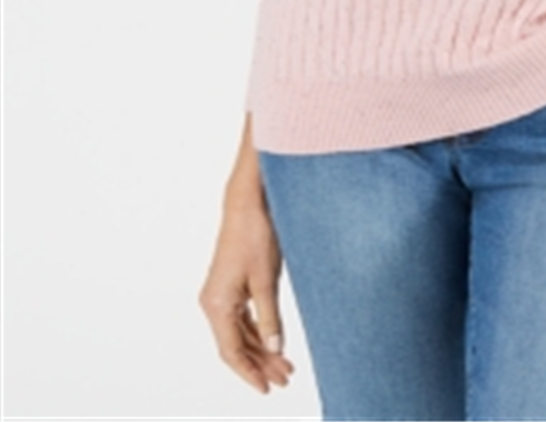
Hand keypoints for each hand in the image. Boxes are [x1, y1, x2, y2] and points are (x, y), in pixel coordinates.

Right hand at [198, 197, 294, 394]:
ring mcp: (220, 295)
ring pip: (239, 333)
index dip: (250, 373)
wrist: (247, 204)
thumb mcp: (266, 280)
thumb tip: (275, 349)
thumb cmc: (255, 237)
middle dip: (260, 363)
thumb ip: (270, 317)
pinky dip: (258, 331)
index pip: (231, 352)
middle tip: (285, 378)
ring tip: (285, 365)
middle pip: (236, 345)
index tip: (268, 388)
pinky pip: (241, 318)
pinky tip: (274, 342)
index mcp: (217, 305)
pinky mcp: (229, 286)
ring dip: (261, 348)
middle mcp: (213, 303)